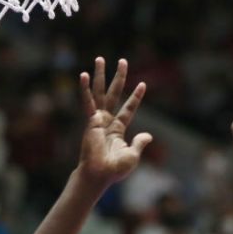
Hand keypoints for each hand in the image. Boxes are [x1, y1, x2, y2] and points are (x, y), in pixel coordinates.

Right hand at [77, 57, 152, 188]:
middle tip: (122, 61)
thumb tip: (148, 135)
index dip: (135, 97)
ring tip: (100, 58)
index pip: (128, 109)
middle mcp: (107, 121)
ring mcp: (98, 119)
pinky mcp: (90, 120)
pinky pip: (88, 102)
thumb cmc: (114, 170)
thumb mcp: (132, 156)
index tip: (142, 84)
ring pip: (100, 92)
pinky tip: (84, 75)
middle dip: (118, 77)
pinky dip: (86, 88)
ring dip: (101, 76)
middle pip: (114, 93)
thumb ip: (139, 143)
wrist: (99, 175)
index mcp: (118, 129)